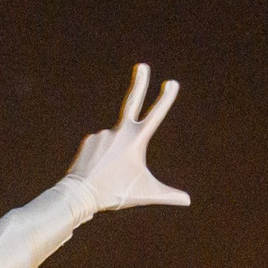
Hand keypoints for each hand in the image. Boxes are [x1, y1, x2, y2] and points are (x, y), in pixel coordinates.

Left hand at [62, 64, 188, 212]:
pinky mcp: (90, 140)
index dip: (165, 99)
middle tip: (143, 66)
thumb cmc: (114, 194)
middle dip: (139, 82)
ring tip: (107, 176)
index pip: (155, 115)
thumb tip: (187, 201)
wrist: (79, 194)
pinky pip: (101, 148)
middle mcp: (119, 132)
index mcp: (136, 140)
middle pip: (132, 101)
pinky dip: (102, 160)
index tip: (171, 82)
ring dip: (115, 160)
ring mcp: (103, 134)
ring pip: (115, 145)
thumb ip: (168, 196)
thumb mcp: (145, 194)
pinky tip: (96, 171)